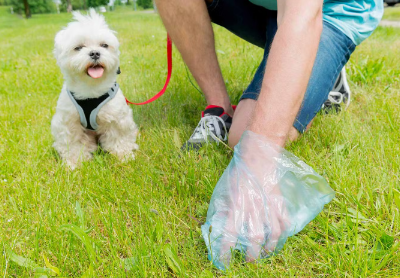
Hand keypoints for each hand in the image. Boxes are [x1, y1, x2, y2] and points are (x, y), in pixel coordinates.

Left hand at [201, 131, 334, 269]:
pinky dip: (284, 234)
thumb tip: (215, 228)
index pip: (230, 234)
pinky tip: (278, 239)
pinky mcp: (280, 202)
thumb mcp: (223, 191)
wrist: (256, 158)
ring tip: (264, 253)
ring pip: (273, 233)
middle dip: (252, 255)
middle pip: (255, 238)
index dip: (225, 251)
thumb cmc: (237, 175)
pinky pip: (285, 222)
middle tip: (248, 260)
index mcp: (236, 205)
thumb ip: (221, 210)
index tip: (223, 262)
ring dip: (269, 248)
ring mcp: (269, 205)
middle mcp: (253, 207)